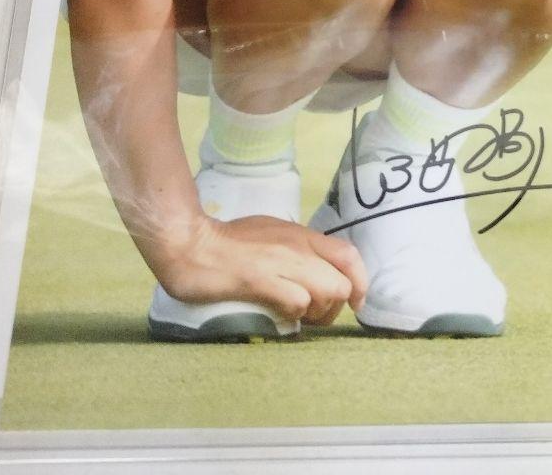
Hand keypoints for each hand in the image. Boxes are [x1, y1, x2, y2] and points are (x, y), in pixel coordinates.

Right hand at [157, 213, 367, 325]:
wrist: (191, 243)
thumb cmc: (227, 241)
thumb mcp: (271, 234)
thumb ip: (295, 250)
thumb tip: (314, 271)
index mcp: (301, 234)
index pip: (349, 254)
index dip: (361, 281)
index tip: (356, 301)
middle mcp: (297, 246)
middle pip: (343, 282)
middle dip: (336, 306)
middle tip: (316, 315)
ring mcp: (281, 263)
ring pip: (326, 293)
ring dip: (317, 313)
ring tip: (297, 316)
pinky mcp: (261, 281)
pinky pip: (297, 303)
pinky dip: (295, 316)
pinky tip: (280, 316)